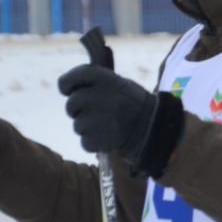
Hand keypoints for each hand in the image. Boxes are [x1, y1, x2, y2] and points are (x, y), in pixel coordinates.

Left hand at [57, 64, 185, 176]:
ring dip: (87, 128)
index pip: (71, 78)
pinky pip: (85, 142)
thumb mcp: (120, 84)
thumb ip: (97, 83)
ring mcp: (101, 119)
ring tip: (106, 126)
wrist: (155, 128)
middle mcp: (101, 96)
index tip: (68, 90)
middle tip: (92, 112)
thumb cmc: (135, 105)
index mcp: (106, 79)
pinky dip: (94, 143)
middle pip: (71, 104)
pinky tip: (108, 137)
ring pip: (77, 125)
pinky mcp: (101, 139)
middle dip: (77, 110)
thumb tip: (71, 87)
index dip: (66, 85)